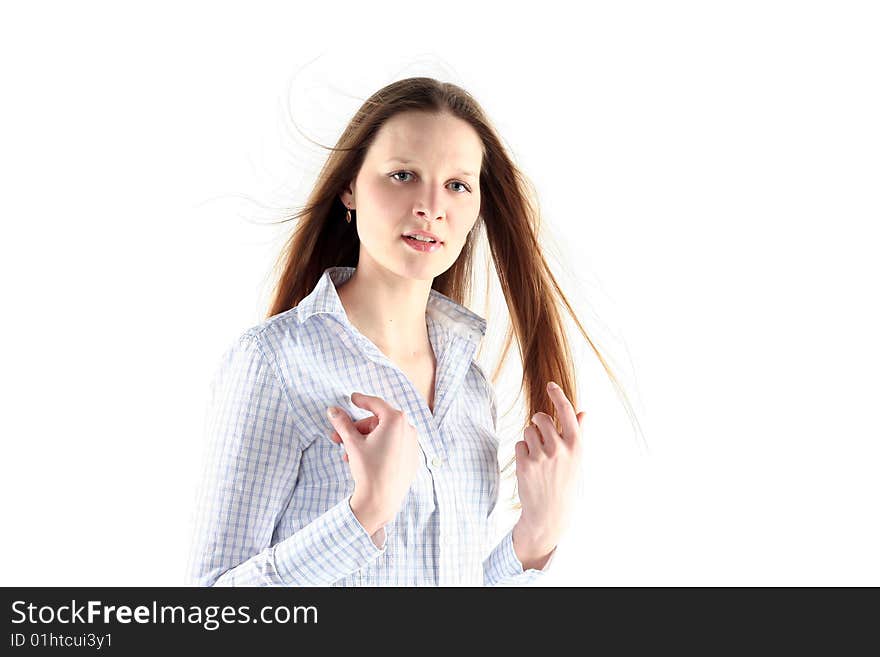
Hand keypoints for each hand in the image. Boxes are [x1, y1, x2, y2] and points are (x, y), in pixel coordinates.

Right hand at [326, 392, 420, 533]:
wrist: (381, 501)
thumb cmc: (368, 470)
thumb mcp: (352, 443)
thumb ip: (342, 423)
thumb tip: (332, 410)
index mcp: (396, 420)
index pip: (375, 404)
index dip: (361, 400)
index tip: (352, 398)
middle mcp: (408, 429)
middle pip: (378, 422)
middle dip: (358, 429)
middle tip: (339, 438)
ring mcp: (413, 444)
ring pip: (385, 435)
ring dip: (365, 441)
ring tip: (349, 455)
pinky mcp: (412, 458)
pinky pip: (394, 446)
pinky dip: (379, 448)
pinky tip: (364, 460)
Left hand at [513, 381, 584, 559]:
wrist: (550, 512)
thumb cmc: (565, 481)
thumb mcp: (577, 458)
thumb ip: (578, 433)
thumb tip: (583, 412)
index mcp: (575, 445)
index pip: (566, 411)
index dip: (558, 395)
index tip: (550, 385)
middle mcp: (559, 448)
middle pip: (541, 418)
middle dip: (538, 422)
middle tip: (541, 434)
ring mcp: (541, 456)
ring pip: (528, 430)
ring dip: (530, 438)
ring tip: (538, 457)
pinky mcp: (524, 464)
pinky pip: (519, 443)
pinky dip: (522, 452)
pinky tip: (530, 466)